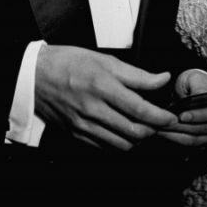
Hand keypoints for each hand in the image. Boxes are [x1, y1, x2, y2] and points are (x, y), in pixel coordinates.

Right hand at [34, 44, 176, 150]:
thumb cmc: (69, 62)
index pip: (139, 108)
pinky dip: (120, 143)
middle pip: (133, 131)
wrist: (35, 76)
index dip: (159, 116)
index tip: (171, 116)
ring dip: (139, 138)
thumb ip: (136, 74)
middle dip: (154, 130)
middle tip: (162, 122)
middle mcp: (93, 109)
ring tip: (146, 126)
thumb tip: (162, 78)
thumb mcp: (105, 59)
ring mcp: (83, 125)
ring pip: (121, 143)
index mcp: (102, 86)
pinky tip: (124, 131)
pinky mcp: (76, 135)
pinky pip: (105, 147)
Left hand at [156, 68, 206, 146]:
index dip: (200, 115)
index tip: (182, 116)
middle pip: (206, 128)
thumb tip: (200, 95)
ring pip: (197, 138)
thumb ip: (199, 85)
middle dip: (185, 126)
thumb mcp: (198, 78)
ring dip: (177, 134)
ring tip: (161, 128)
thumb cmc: (197, 82)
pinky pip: (190, 143)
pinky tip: (163, 132)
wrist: (194, 90)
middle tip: (167, 123)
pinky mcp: (206, 141)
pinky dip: (176, 138)